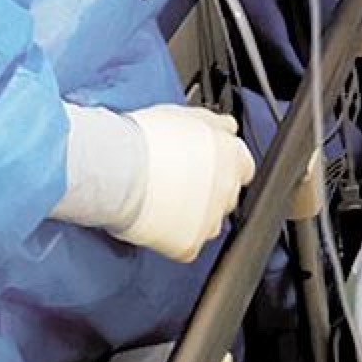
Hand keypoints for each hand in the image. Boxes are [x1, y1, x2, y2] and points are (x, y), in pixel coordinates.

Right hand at [111, 105, 257, 263]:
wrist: (118, 168)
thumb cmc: (145, 139)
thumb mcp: (187, 115)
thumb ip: (215, 123)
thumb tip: (227, 126)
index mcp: (231, 155)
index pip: (243, 167)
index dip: (223, 167)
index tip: (205, 167)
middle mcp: (228, 188)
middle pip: (227, 195)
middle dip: (208, 191)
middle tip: (178, 184)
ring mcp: (210, 219)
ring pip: (210, 223)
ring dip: (193, 216)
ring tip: (163, 203)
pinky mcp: (189, 244)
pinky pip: (187, 246)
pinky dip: (173, 239)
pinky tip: (155, 222)